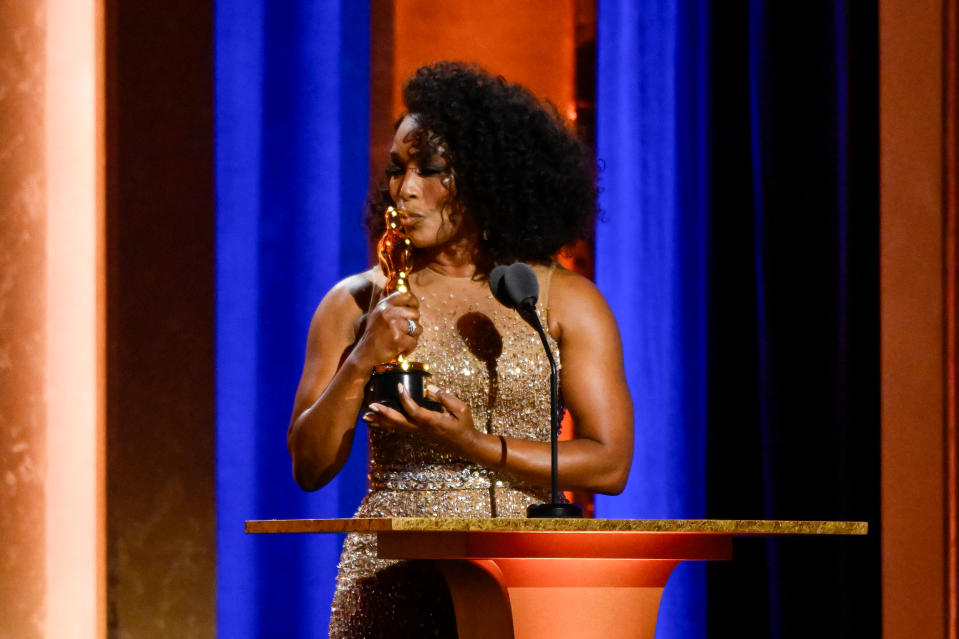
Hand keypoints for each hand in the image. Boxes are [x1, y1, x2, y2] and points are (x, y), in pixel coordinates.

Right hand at [351, 291, 422, 367]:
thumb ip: (390, 304)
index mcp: (385, 305)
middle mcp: (389, 312)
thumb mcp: (378, 314)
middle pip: (415, 313)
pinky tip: (401, 347)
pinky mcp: (397, 338)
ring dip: (413, 336)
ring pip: (417, 328)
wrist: (365, 352)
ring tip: (403, 339)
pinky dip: (410, 346)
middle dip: (414, 323)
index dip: (414, 302)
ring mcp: (393, 325)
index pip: (407, 296)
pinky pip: (414, 341)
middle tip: (405, 330)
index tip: (414, 308)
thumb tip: (407, 293)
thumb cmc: (374, 334)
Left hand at [362, 383, 477, 453]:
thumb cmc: (464, 425)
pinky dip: (388, 424)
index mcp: (433, 421)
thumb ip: (445, 397)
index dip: (405, 399)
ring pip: (397, 427)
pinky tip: (379, 422)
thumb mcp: (460, 408)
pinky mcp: (419, 433)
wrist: (466, 445)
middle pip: (399, 422)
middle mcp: (422, 428)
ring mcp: (419, 433)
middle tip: (371, 407)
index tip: (399, 386)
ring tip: (366, 417)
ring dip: (381, 421)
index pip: (415, 410)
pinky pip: (400, 428)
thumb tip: (430, 388)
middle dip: (384, 414)